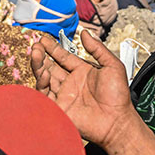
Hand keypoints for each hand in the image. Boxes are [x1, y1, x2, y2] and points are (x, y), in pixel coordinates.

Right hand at [31, 30, 139, 150]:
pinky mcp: (59, 108)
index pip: (63, 57)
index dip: (53, 48)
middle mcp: (71, 83)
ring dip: (38, 66)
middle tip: (37, 45)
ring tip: (36, 53)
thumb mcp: (112, 65)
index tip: (44, 39)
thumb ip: (98, 48)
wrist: (117, 120)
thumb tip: (85, 33)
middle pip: (51, 66)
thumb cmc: (118, 96)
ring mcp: (64, 95)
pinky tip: (44, 73)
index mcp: (82, 72)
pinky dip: (41, 84)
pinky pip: (45, 95)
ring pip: (45, 78)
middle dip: (42, 55)